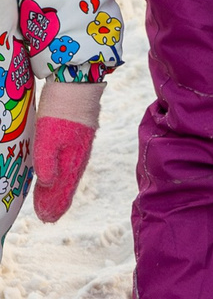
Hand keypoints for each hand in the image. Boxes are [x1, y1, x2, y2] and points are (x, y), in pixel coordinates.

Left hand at [29, 81, 100, 223]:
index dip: (55, 203)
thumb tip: (45, 184)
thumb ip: (46, 162)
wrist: (79, 79)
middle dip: (57, 199)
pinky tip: (59, 171)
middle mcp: (80, 153)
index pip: (64, 188)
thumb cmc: (61, 107)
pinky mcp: (77, 133)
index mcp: (75, 157)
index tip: (47, 218)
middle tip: (48, 217)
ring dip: (59, 188)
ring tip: (51, 199)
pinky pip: (70, 161)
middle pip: (68, 182)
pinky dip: (62, 172)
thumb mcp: (48, 136)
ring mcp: (80, 143)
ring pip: (69, 172)